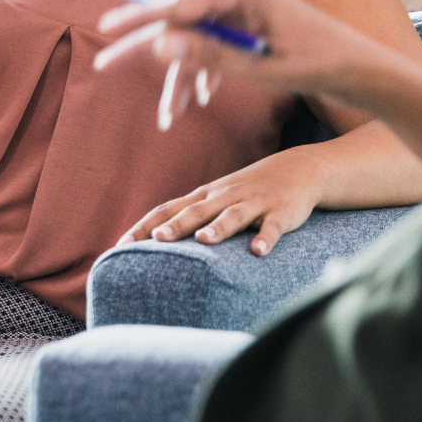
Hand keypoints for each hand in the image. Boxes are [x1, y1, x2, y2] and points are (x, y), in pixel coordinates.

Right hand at [96, 0, 421, 174]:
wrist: (360, 67)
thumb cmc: (318, 64)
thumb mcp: (260, 68)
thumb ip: (209, 55)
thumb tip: (160, 45)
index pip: (179, 3)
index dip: (139, 19)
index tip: (107, 28)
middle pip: (179, 17)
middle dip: (148, 48)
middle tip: (104, 62)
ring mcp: (245, 3)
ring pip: (194, 36)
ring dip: (181, 75)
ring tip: (170, 116)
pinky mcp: (251, 19)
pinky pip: (213, 41)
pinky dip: (203, 70)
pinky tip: (196, 100)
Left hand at [118, 148, 325, 256]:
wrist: (300, 168)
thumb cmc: (249, 189)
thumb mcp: (217, 197)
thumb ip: (189, 214)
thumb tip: (152, 239)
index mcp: (206, 196)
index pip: (168, 208)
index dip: (145, 226)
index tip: (121, 243)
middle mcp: (225, 197)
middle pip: (196, 211)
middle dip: (176, 226)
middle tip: (156, 241)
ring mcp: (253, 203)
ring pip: (233, 216)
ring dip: (219, 228)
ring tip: (204, 241)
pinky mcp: (281, 212)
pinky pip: (272, 226)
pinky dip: (266, 238)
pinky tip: (258, 252)